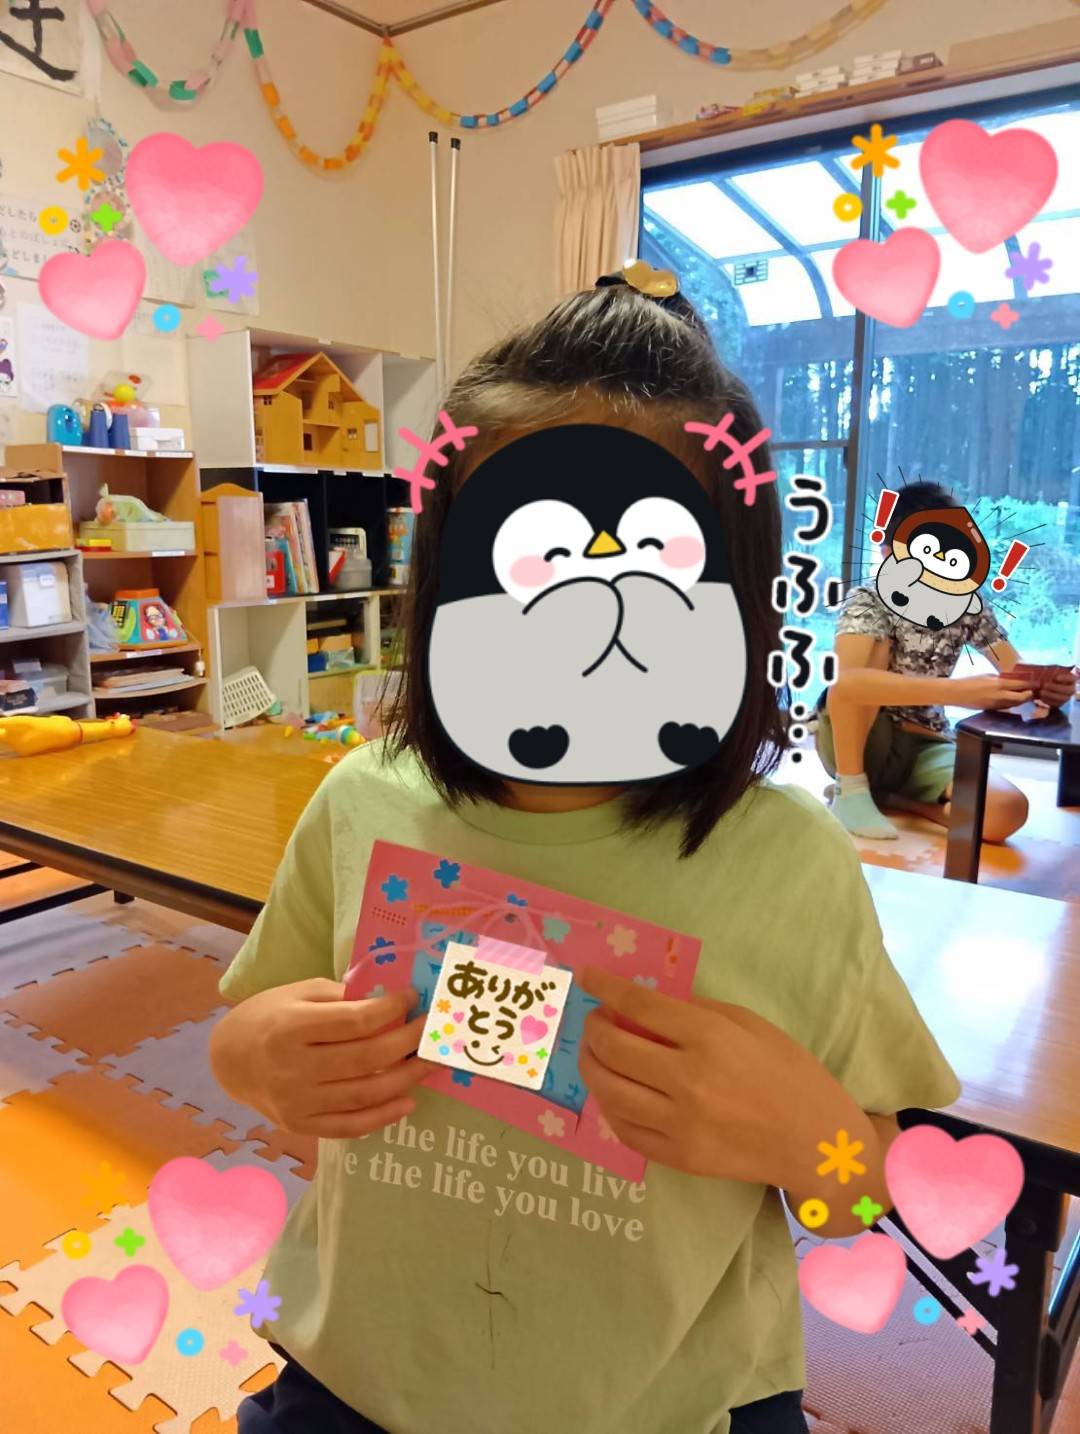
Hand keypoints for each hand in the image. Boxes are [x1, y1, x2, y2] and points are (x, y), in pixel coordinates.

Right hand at [210, 980, 431, 1138]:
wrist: (229, 1058)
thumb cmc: (269, 1016)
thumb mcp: (298, 992)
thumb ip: (341, 997)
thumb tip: (391, 1002)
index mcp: (290, 1027)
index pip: (354, 1022)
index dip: (390, 1010)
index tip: (412, 998)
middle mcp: (292, 1068)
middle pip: (365, 1059)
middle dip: (407, 1043)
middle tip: (431, 1031)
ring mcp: (296, 1102)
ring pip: (364, 1095)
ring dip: (404, 1080)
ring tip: (429, 1063)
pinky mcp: (300, 1125)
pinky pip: (349, 1127)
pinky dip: (382, 1117)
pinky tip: (407, 1102)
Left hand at [577, 967, 864, 1186]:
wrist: (818, 1144)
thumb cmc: (790, 1074)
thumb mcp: (751, 1025)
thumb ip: (698, 1011)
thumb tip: (650, 1002)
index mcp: (710, 1038)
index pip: (639, 1005)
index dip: (605, 987)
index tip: (586, 976)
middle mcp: (689, 1080)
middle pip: (613, 1048)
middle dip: (592, 1029)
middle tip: (595, 1021)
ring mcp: (680, 1124)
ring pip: (609, 1090)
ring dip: (591, 1066)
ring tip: (595, 1054)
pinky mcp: (678, 1157)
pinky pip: (624, 1129)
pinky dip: (609, 1105)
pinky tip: (613, 1091)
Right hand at [949, 674, 1033, 710]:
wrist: (957, 694)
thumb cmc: (970, 681)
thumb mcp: (988, 676)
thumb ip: (1000, 679)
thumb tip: (1011, 680)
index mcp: (999, 685)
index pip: (1021, 685)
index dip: (1031, 685)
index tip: (1038, 683)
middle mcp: (1001, 696)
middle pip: (1022, 698)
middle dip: (1030, 695)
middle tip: (1034, 691)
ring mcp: (997, 704)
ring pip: (1016, 704)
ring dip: (1022, 700)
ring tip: (1027, 695)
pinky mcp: (993, 709)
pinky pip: (1007, 706)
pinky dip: (1013, 703)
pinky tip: (1014, 700)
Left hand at [1040, 668, 1076, 708]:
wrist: (1042, 689)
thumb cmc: (1046, 678)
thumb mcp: (1046, 674)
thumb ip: (1045, 673)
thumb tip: (1039, 677)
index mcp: (1070, 680)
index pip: (1072, 678)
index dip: (1065, 678)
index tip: (1056, 677)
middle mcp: (1070, 689)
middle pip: (1069, 690)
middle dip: (1056, 688)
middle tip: (1045, 685)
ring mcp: (1066, 697)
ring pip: (1063, 698)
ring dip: (1051, 695)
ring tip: (1041, 692)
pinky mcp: (1060, 704)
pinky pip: (1057, 704)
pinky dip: (1049, 701)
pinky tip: (1041, 698)